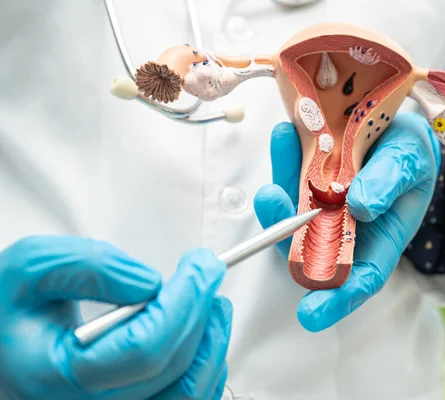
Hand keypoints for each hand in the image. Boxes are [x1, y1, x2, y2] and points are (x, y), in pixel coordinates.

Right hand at [0, 236, 231, 399]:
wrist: (0, 340)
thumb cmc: (8, 307)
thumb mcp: (31, 268)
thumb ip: (89, 267)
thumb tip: (149, 284)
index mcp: (54, 376)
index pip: (143, 349)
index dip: (183, 303)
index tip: (200, 266)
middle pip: (171, 367)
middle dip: (200, 311)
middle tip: (207, 271)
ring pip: (187, 393)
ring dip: (212, 343)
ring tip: (213, 302)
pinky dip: (205, 367)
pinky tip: (205, 335)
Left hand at [254, 113, 440, 331]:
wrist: (394, 123)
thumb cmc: (409, 153)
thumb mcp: (410, 162)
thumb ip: (390, 182)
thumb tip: (361, 207)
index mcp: (379, 237)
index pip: (359, 278)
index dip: (337, 298)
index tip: (311, 313)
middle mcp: (342, 228)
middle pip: (311, 247)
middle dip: (287, 235)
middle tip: (271, 203)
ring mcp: (318, 205)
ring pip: (291, 211)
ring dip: (279, 190)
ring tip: (279, 154)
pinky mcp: (301, 178)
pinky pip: (287, 173)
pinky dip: (283, 155)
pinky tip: (285, 134)